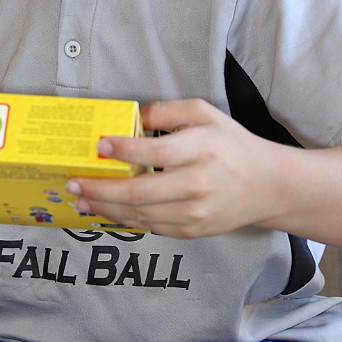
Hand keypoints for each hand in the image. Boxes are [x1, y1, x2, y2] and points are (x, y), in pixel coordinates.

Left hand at [66, 98, 282, 237]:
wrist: (267, 186)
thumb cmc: (231, 144)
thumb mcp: (205, 113)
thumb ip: (169, 110)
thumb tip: (133, 115)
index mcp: (203, 150)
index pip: (158, 152)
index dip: (125, 150)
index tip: (99, 146)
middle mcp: (199, 184)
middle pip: (142, 192)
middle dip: (101, 189)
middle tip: (74, 183)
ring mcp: (195, 213)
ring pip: (142, 215)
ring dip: (106, 208)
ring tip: (81, 199)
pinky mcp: (192, 231)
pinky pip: (151, 227)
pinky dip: (125, 219)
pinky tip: (106, 209)